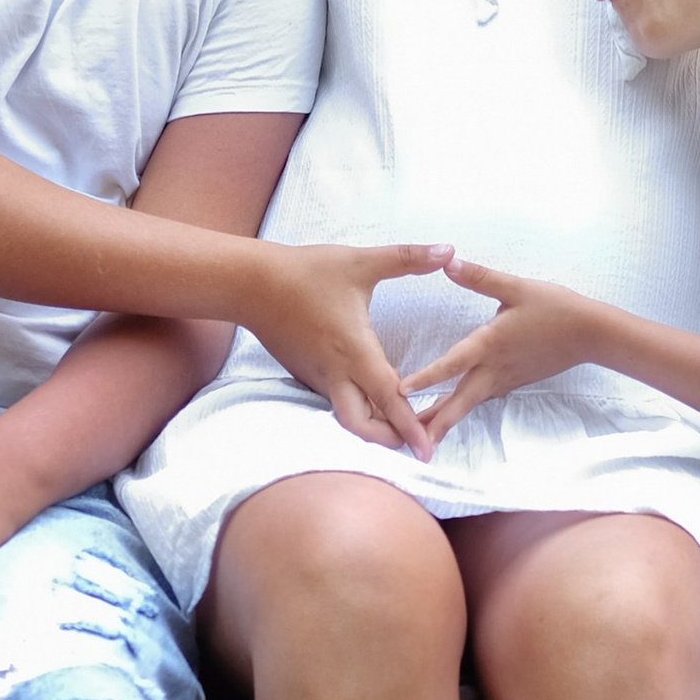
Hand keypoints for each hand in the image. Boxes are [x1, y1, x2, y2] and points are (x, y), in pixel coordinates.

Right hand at [245, 241, 457, 458]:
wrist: (250, 283)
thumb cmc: (306, 272)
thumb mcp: (361, 261)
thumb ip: (408, 257)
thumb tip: (448, 248)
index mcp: (355, 351)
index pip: (388, 399)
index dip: (410, 427)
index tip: (427, 451)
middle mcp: (335, 373)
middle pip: (362, 426)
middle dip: (388, 439)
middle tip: (414, 440)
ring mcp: (317, 376)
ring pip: (346, 415)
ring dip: (372, 424)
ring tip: (398, 424)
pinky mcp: (305, 373)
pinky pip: (333, 400)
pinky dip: (354, 407)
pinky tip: (367, 398)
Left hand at [401, 257, 607, 449]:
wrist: (591, 334)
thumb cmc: (556, 308)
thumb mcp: (516, 287)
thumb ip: (479, 277)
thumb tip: (447, 262)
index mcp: (490, 343)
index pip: (453, 363)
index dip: (427, 377)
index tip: (402, 392)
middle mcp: (493, 368)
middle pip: (459, 401)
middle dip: (434, 422)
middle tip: (409, 442)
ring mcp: (503, 379)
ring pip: (468, 404)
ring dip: (444, 419)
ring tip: (420, 436)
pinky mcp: (511, 381)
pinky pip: (480, 399)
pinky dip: (461, 409)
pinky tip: (449, 414)